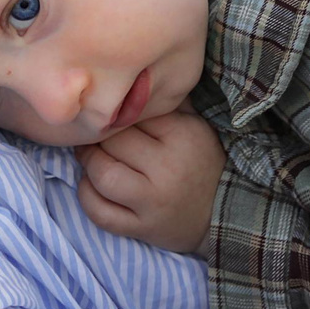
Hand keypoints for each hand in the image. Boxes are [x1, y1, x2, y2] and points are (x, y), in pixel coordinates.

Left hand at [76, 108, 224, 251]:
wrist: (223, 212)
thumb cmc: (201, 161)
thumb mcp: (194, 124)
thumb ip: (166, 102)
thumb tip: (128, 80)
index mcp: (183, 136)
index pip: (132, 115)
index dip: (116, 113)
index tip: (110, 114)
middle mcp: (168, 169)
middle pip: (112, 142)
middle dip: (98, 136)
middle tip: (93, 134)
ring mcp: (153, 202)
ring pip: (102, 176)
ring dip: (88, 163)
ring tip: (90, 157)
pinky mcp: (142, 228)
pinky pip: (100, 213)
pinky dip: (87, 196)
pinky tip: (91, 184)